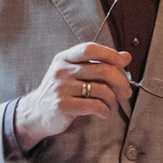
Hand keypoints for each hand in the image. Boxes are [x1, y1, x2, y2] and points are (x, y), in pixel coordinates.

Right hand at [17, 42, 132, 141]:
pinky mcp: (63, 106)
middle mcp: (62, 71)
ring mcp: (61, 88)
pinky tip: (105, 113)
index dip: (110, 54)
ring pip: (102, 90)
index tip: (123, 63)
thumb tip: (126, 56)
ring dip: (114, 100)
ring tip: (112, 106)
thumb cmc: (62, 91)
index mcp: (65, 58)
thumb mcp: (75, 73)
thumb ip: (99, 64)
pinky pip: (95, 106)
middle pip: (102, 70)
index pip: (90, 49)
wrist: (36, 113)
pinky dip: (106, 110)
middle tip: (126, 92)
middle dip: (121, 82)